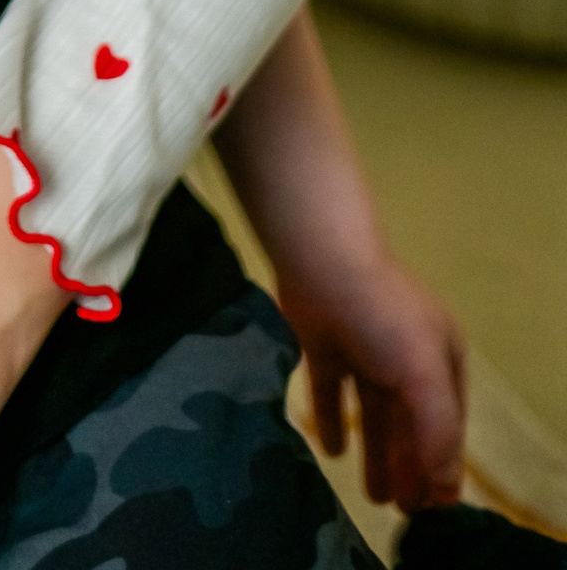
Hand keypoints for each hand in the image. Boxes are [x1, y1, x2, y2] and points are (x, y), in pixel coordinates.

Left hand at [278, 248, 465, 513]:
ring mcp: (362, 348)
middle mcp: (403, 353)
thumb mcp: (424, 375)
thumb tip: (446, 479)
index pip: (447, 422)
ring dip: (376, 453)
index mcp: (439, 357)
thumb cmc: (383, 318)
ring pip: (373, 412)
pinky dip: (332, 420)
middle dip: (409, 465)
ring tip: (373, 495)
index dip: (443, 464)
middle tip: (402, 510)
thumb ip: (438, 430)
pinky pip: (331, 391)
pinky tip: (332, 451)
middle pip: (410, 421)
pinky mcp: (323, 344)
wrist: (321, 260)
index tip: (436, 507)